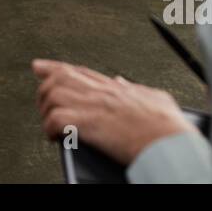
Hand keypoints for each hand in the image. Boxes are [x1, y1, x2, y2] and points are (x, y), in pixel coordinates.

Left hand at [31, 58, 195, 164]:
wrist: (172, 143)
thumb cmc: (169, 128)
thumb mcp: (156, 99)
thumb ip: (136, 90)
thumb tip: (123, 83)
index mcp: (115, 88)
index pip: (79, 71)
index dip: (55, 67)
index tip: (39, 66)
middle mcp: (102, 92)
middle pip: (60, 78)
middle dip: (45, 90)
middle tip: (43, 106)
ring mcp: (94, 106)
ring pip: (53, 94)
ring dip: (47, 110)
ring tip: (52, 125)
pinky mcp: (89, 124)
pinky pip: (55, 119)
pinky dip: (50, 128)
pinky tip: (55, 137)